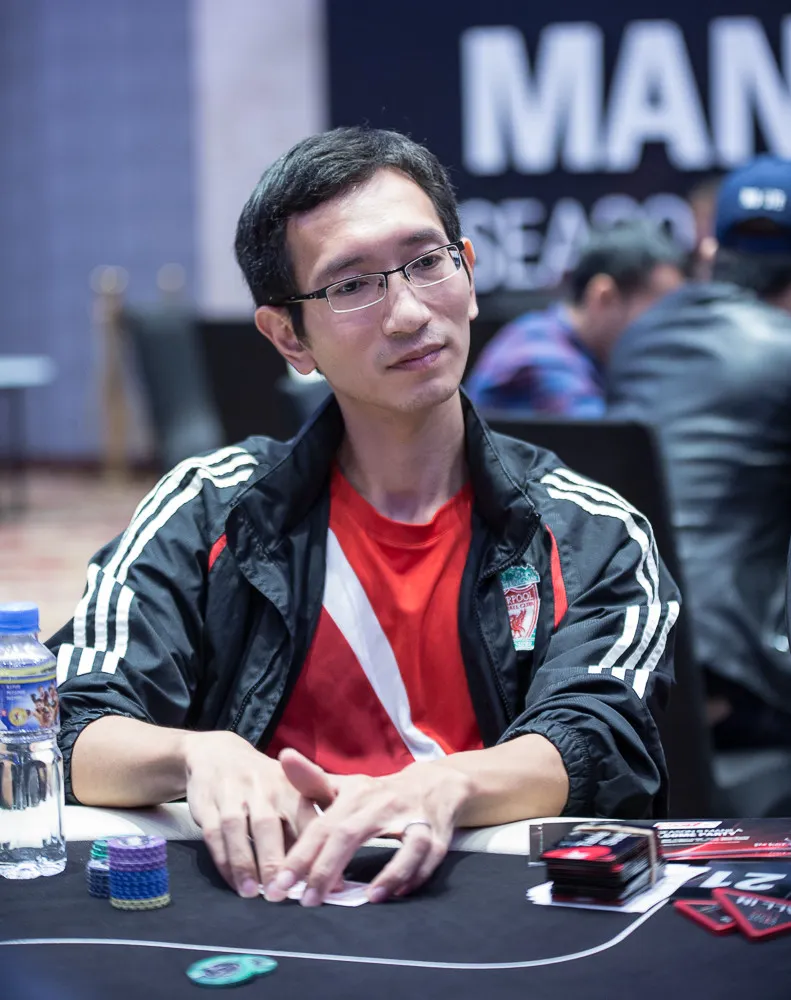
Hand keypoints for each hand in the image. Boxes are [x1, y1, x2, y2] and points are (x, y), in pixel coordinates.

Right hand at [182, 731, 333, 897]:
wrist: (218, 754)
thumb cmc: (265, 785)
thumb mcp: (293, 793)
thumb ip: (309, 831)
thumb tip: (332, 880)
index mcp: (291, 787)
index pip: (304, 819)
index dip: (314, 851)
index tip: (322, 883)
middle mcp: (262, 787)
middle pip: (268, 824)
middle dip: (273, 860)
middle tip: (280, 894)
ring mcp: (232, 792)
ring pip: (236, 828)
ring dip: (244, 863)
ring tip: (253, 893)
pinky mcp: (207, 801)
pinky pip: (213, 833)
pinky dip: (223, 860)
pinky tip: (233, 881)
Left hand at [265, 749, 470, 905]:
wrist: (433, 784)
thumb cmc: (378, 794)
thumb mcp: (346, 786)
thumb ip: (313, 781)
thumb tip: (284, 756)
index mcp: (357, 793)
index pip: (323, 826)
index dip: (301, 855)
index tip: (280, 884)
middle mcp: (383, 804)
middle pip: (353, 834)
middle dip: (327, 869)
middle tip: (307, 901)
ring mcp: (415, 818)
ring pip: (406, 845)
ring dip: (390, 872)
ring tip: (367, 898)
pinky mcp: (438, 834)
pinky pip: (430, 856)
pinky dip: (415, 875)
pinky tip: (397, 893)